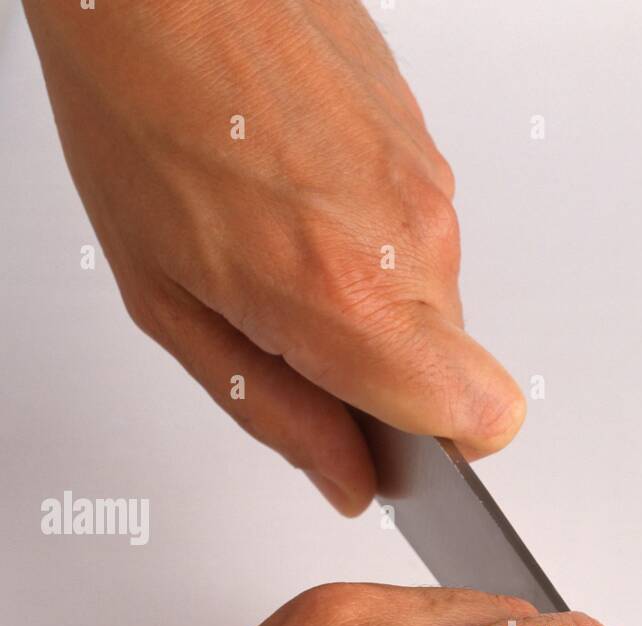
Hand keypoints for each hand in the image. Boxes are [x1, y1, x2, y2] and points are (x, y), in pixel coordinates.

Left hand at [24, 0, 525, 513]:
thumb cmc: (140, 112)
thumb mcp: (172, 304)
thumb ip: (275, 412)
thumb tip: (346, 478)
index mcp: (352, 302)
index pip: (483, 418)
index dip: (446, 447)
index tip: (395, 438)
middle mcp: (414, 243)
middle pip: (449, 364)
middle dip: (380, 366)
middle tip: (285, 319)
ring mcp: (429, 183)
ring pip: (430, 294)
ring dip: (366, 291)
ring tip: (274, 234)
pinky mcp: (427, 140)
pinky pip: (416, 227)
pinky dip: (364, 228)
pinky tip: (293, 189)